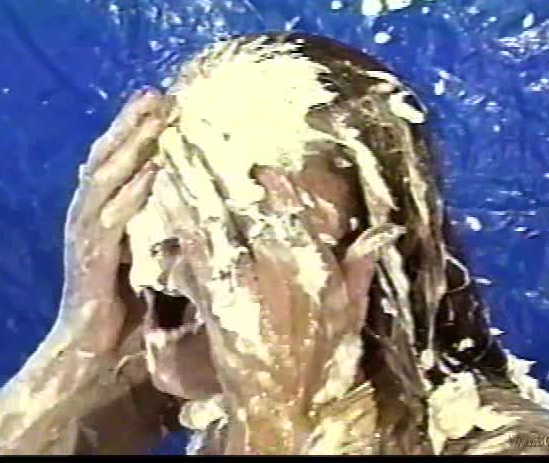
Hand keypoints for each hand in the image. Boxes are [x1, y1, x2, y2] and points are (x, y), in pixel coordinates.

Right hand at [61, 88, 167, 353]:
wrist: (92, 354)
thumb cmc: (126, 309)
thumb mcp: (150, 259)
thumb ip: (164, 230)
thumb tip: (198, 204)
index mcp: (104, 215)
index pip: (119, 163)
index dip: (138, 132)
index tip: (166, 102)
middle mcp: (90, 217)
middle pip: (109, 160)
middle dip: (133, 125)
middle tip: (160, 94)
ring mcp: (86, 236)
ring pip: (105, 179)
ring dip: (130, 145)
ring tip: (154, 116)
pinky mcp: (90, 260)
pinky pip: (111, 219)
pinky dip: (131, 192)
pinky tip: (152, 170)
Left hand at [153, 148, 402, 452]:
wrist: (281, 404)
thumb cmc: (318, 360)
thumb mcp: (350, 315)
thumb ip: (361, 269)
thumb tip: (385, 229)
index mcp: (315, 267)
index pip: (294, 215)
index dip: (275, 186)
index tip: (258, 164)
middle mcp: (281, 268)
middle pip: (248, 211)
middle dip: (220, 176)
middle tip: (194, 144)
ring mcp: (248, 284)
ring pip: (217, 227)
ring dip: (192, 195)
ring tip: (169, 165)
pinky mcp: (218, 301)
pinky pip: (196, 259)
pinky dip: (179, 231)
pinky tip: (164, 212)